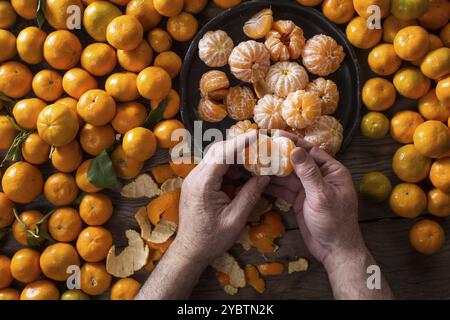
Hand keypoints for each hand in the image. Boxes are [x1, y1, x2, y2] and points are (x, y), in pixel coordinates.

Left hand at [173, 131, 270, 264]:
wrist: (190, 251)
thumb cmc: (211, 239)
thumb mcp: (235, 219)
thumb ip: (249, 195)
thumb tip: (265, 176)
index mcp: (203, 183)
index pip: (223, 154)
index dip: (240, 143)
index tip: (256, 134)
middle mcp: (195, 177)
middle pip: (217, 151)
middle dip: (238, 145)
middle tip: (258, 144)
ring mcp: (193, 179)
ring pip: (214, 157)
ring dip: (233, 155)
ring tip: (253, 157)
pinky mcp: (195, 184)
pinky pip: (212, 167)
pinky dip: (227, 165)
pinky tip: (240, 172)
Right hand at [266, 132, 363, 265]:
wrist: (334, 250)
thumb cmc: (334, 222)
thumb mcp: (321, 195)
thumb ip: (308, 172)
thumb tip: (295, 149)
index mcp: (332, 171)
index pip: (310, 151)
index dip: (293, 142)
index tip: (275, 134)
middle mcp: (320, 176)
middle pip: (297, 161)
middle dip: (279, 155)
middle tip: (260, 148)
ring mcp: (309, 189)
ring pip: (288, 175)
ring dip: (274, 170)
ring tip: (255, 162)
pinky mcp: (300, 200)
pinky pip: (285, 188)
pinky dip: (273, 185)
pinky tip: (259, 180)